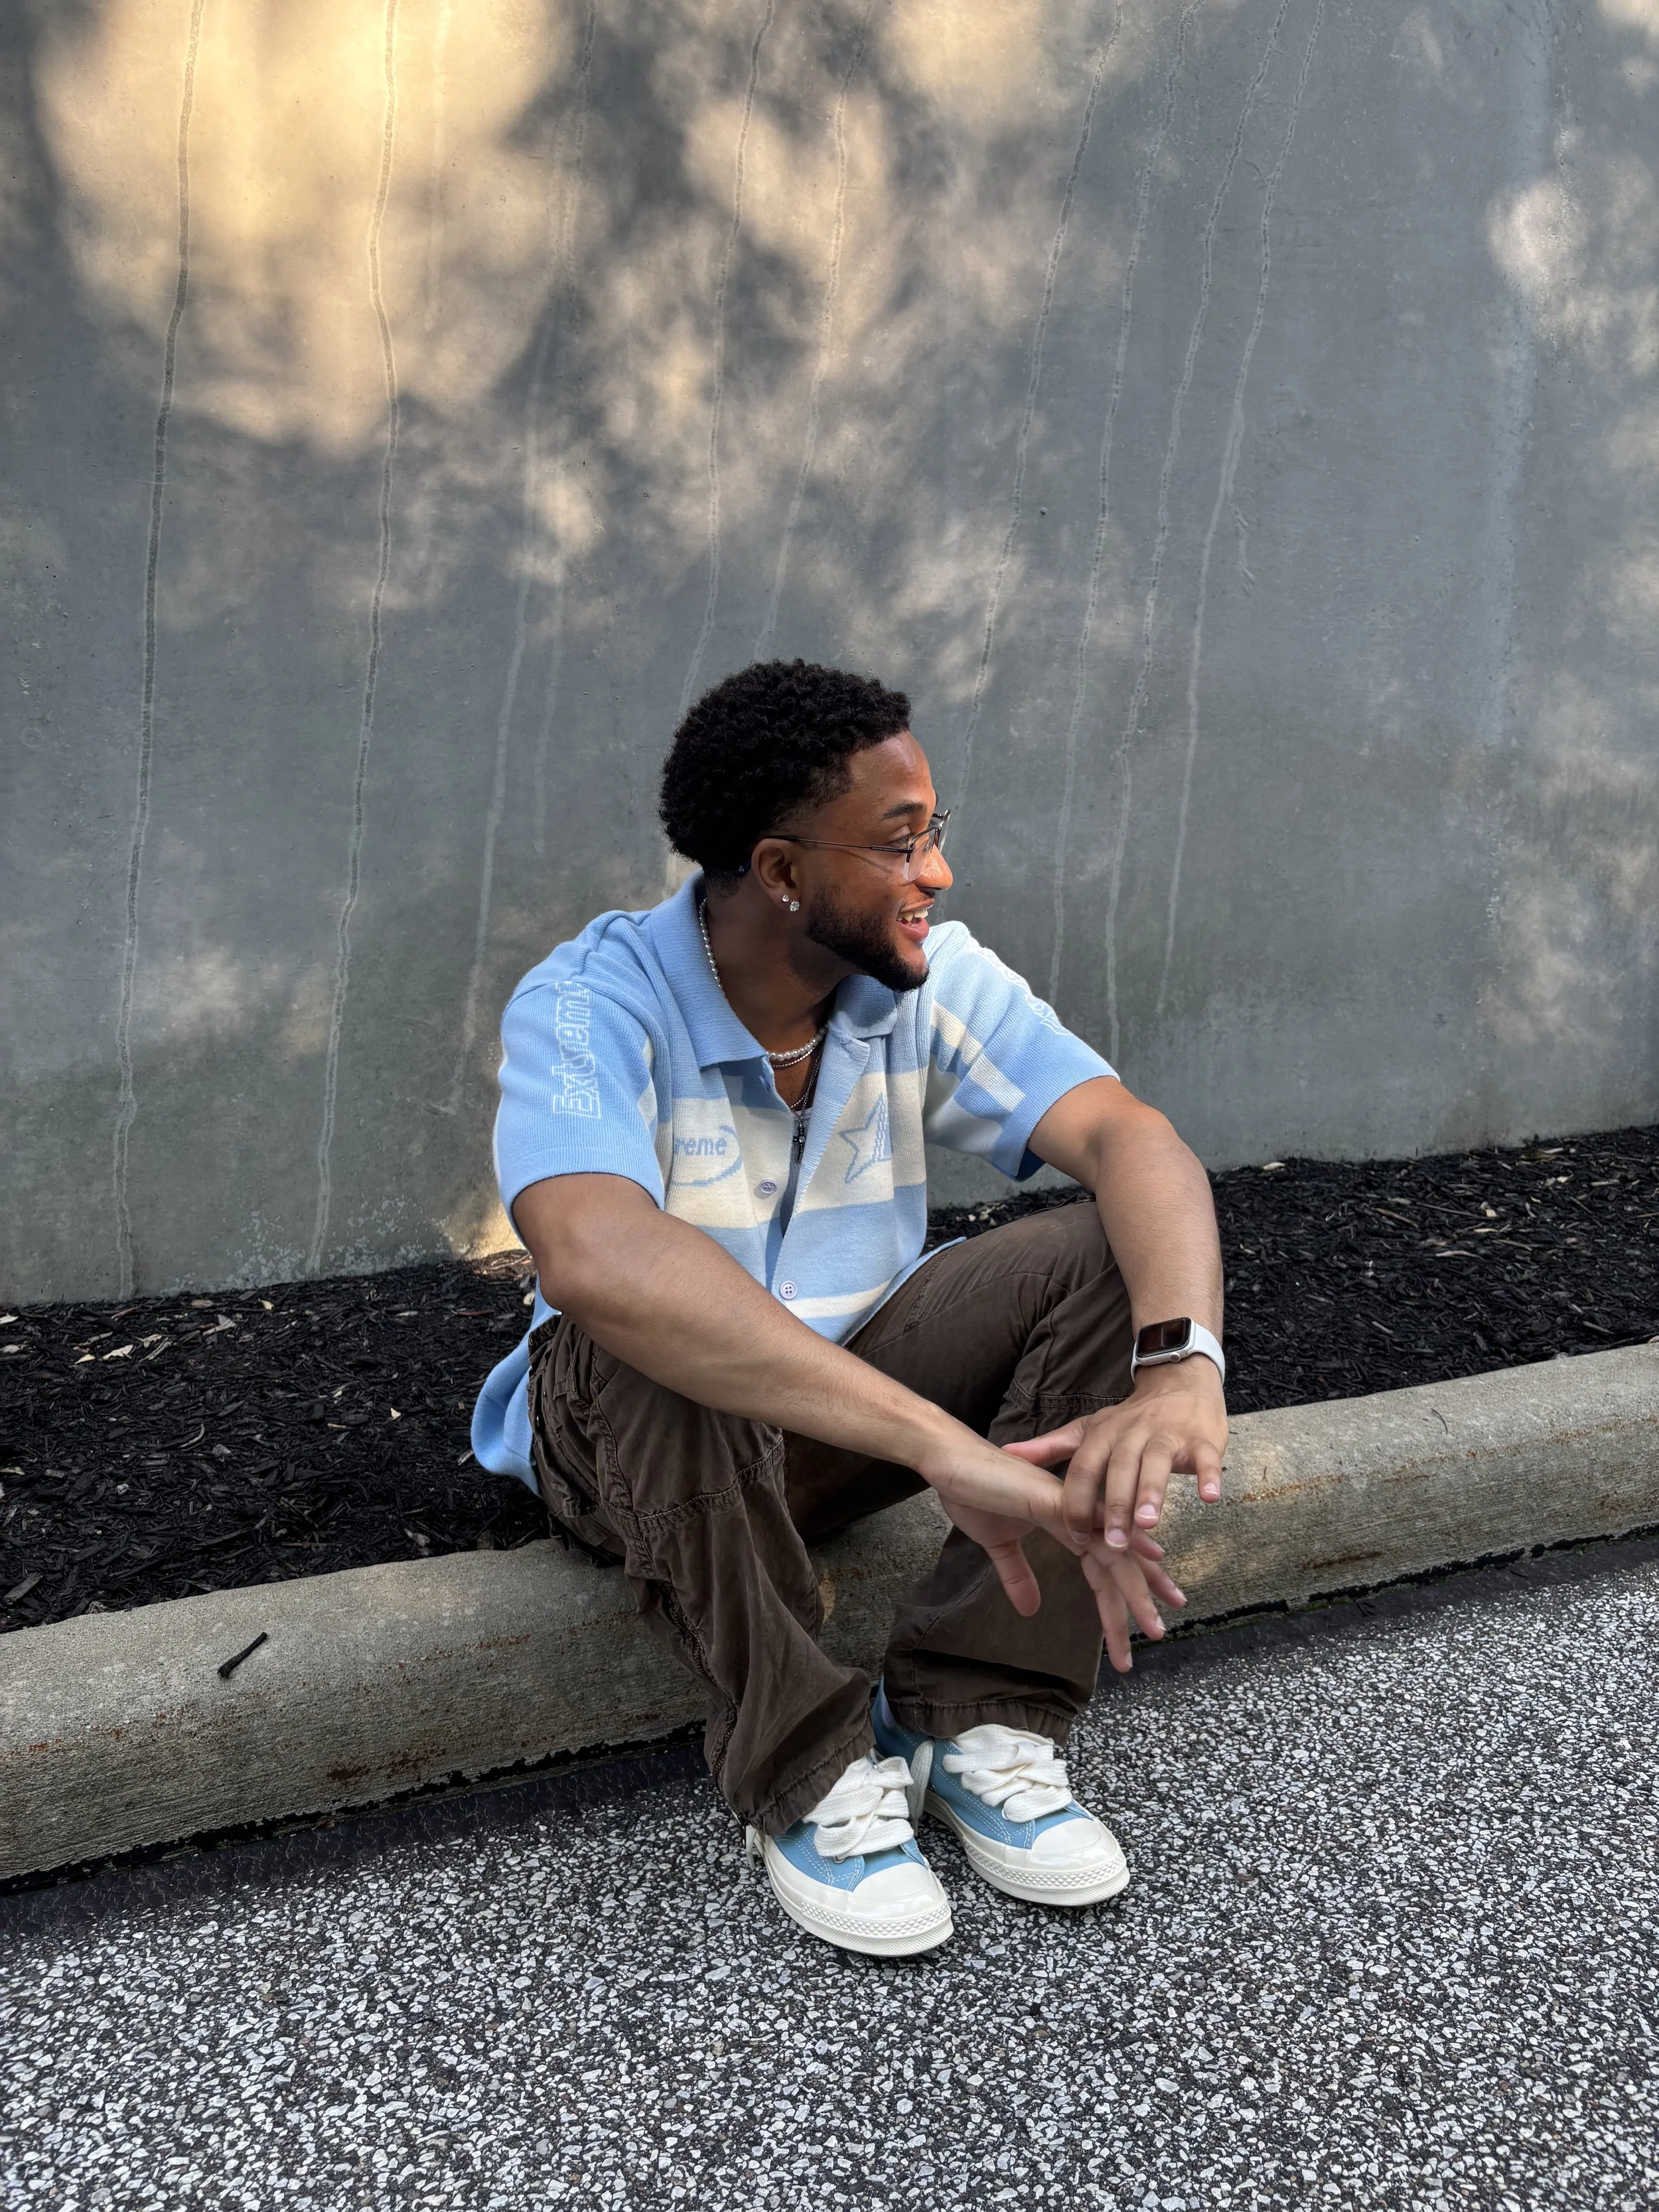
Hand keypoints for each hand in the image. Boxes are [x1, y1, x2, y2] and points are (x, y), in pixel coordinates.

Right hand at [939, 1496, 1186, 1664]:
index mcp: (1065, 1524)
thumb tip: (1031, 1610)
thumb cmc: (973, 1493)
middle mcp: (1076, 1514)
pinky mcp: (1052, 1499)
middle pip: (1118, 1560)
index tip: (1145, 1621)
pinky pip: (1093, 1523)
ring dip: (1137, 1589)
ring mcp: (1068, 1505)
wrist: (949, 1460)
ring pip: (1114, 1550)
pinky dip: (1121, 1542)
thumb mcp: (997, 1545)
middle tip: (1160, 1631)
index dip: (1123, 1593)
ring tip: (1153, 1625)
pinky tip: (1147, 1557)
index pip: (1102, 1563)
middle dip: (1142, 1596)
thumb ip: (1018, 1574)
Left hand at [1002, 1359, 1226, 1550]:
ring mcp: (1168, 1435)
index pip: (1083, 1469)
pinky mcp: (1202, 1439)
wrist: (1179, 1383)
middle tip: (1112, 1543)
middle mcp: (1133, 1433)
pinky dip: (1208, 1476)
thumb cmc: (1131, 1419)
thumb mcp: (1089, 1430)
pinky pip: (1206, 1458)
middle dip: (1114, 1506)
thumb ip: (1051, 1446)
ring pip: (1157, 1463)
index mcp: (1103, 1435)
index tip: (1073, 1536)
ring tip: (1148, 1524)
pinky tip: (1209, 1497)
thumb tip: (1008, 1452)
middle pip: (1120, 1469)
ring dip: (1152, 1493)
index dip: (1077, 1502)